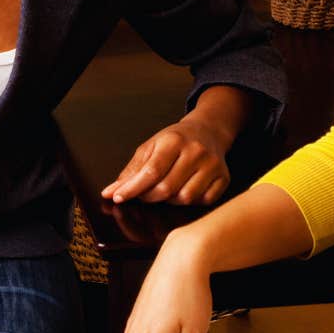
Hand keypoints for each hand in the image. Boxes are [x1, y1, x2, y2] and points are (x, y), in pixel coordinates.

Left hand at [102, 114, 229, 204]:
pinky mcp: (224, 178)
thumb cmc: (176, 140)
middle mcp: (196, 151)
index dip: (133, 188)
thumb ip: (132, 170)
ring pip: (185, 198)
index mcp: (174, 140)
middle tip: (144, 194)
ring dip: (170, 200)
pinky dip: (190, 201)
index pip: (151, 171)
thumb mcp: (151, 146)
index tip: (118, 197)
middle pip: (167, 189)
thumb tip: (110, 191)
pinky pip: (203, 202)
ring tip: (167, 189)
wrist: (209, 130)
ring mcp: (212, 165)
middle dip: (149, 197)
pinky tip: (185, 189)